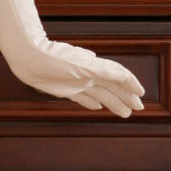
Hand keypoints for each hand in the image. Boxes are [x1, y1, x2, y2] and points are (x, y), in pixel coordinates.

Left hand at [15, 40, 144, 116]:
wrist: (28, 57)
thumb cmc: (55, 59)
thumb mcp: (82, 66)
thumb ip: (104, 71)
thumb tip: (124, 76)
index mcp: (95, 68)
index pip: (119, 76)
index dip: (131, 84)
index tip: (141, 95)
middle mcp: (89, 75)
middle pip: (112, 88)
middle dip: (126, 98)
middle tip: (139, 109)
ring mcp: (77, 82)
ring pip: (100, 94)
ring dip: (113, 103)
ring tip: (125, 114)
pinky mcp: (64, 89)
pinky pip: (83, 98)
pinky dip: (92, 103)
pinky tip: (97, 108)